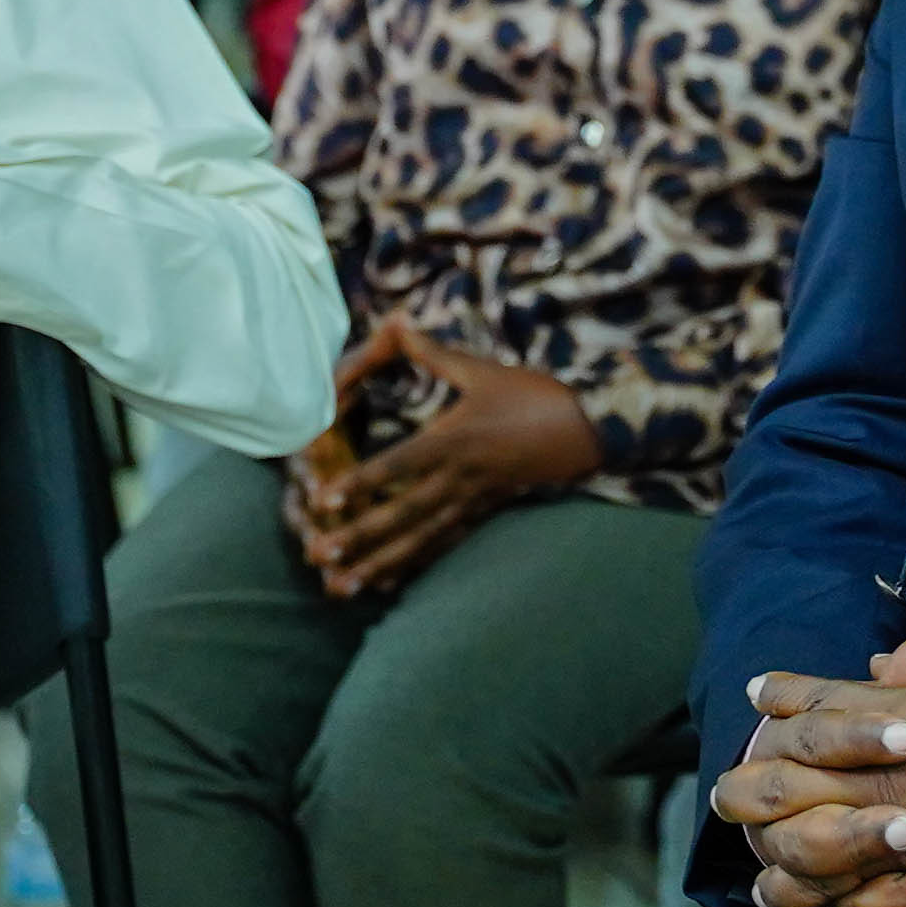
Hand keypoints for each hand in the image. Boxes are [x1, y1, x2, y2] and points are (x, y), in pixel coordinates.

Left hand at [284, 315, 599, 599]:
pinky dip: (411, 567)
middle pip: (403, 514)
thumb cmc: (531, 395)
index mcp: (455, 439)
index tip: (324, 499)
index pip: (400, 465)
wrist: (585, 430)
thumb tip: (396, 320)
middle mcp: (459, 477)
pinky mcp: (482, 514)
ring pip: (419, 540)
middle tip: (320, 554)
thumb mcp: (480, 369)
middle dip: (360, 536)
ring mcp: (471, 502)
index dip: (362, 483)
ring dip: (378, 564)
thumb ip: (431, 352)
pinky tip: (383, 585)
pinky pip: (442, 546)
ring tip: (341, 586)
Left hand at [711, 639, 905, 906]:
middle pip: (787, 785)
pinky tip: (819, 897)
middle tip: (728, 786)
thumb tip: (876, 667)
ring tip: (759, 855)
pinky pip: (869, 903)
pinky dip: (837, 901)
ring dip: (777, 854)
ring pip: (814, 856)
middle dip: (748, 784)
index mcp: (899, 715)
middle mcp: (895, 777)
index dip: (779, 698)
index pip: (814, 707)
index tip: (757, 694)